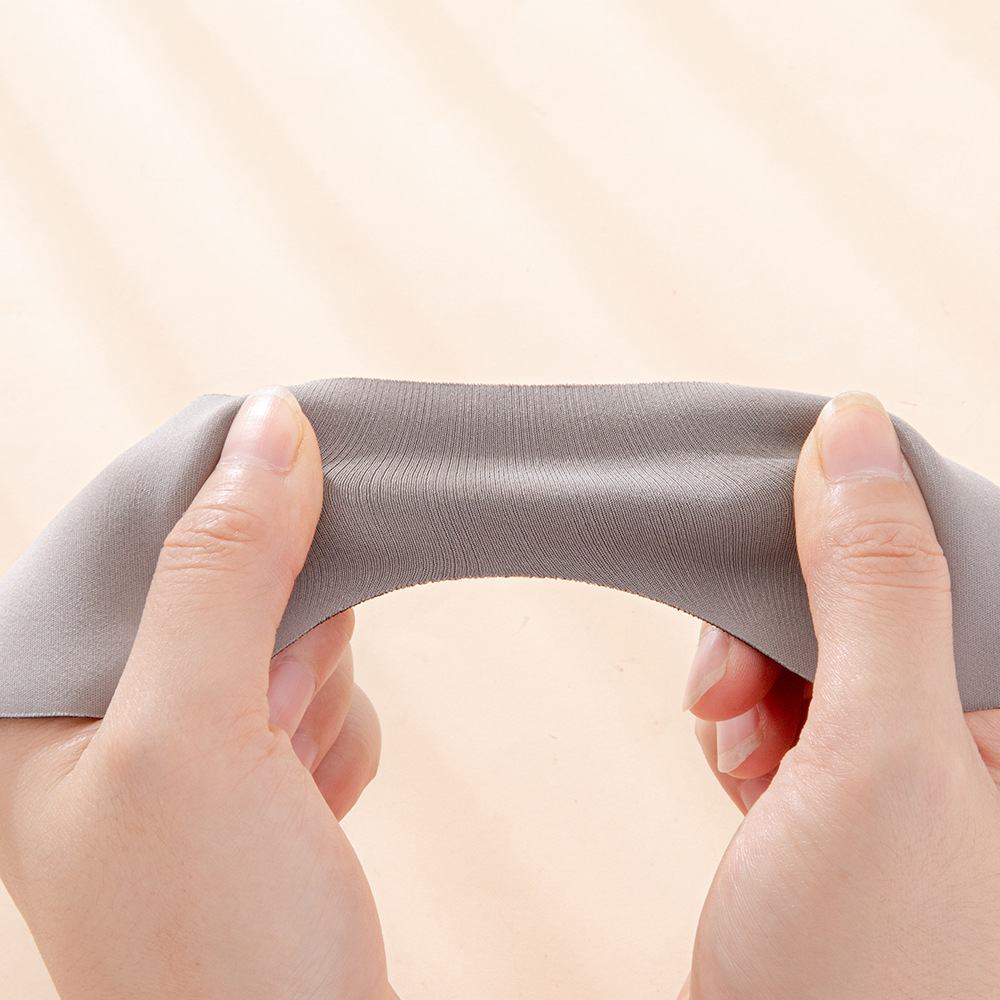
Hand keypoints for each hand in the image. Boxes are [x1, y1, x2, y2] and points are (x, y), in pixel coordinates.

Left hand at [0, 386, 397, 999]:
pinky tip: (312, 794)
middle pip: (219, 585)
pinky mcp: (250, 785)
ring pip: (281, 636)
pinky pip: (316, 697)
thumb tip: (269, 427)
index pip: (128, 537)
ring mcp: (178, 758)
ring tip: (291, 771)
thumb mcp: (196, 734)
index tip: (290, 534)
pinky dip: (334, 732)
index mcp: (29, 704)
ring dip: (314, 687)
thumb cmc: (212, 955)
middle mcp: (94, 727)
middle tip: (271, 711)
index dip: (221, 526)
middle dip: (279, 635)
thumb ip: (223, 571)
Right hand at [677, 390, 999, 998]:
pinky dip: (755, 718)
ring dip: (758, 674)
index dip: (862, 530)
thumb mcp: (875, 752)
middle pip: (883, 599)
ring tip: (738, 740)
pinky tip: (743, 761)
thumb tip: (854, 431)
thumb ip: (873, 584)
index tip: (781, 532)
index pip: (961, 551)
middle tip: (739, 681)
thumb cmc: (862, 973)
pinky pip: (804, 706)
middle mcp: (990, 740)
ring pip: (830, 648)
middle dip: (786, 622)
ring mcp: (927, 772)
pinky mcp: (861, 797)